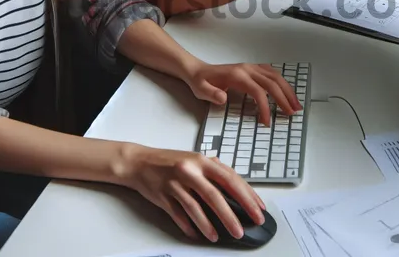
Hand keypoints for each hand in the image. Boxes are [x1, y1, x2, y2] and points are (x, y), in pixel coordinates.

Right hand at [119, 145, 266, 242]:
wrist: (139, 162)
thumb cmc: (171, 162)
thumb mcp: (196, 161)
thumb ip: (215, 174)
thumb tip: (238, 195)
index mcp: (203, 161)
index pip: (231, 179)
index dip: (247, 196)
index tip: (258, 209)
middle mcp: (190, 171)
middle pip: (215, 196)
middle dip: (231, 215)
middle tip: (242, 229)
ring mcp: (175, 183)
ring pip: (196, 208)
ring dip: (208, 225)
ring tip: (217, 237)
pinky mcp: (163, 196)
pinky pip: (178, 215)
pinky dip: (188, 226)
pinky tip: (196, 234)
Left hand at [187, 62, 302, 125]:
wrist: (197, 70)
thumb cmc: (200, 82)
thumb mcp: (200, 90)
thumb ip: (211, 94)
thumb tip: (223, 98)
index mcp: (237, 75)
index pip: (258, 91)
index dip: (265, 106)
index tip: (267, 122)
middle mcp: (247, 69)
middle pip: (272, 82)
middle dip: (284, 98)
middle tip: (292, 113)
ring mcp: (251, 67)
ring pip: (275, 76)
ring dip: (287, 90)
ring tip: (296, 105)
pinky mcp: (252, 68)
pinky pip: (272, 73)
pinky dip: (282, 82)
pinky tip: (287, 92)